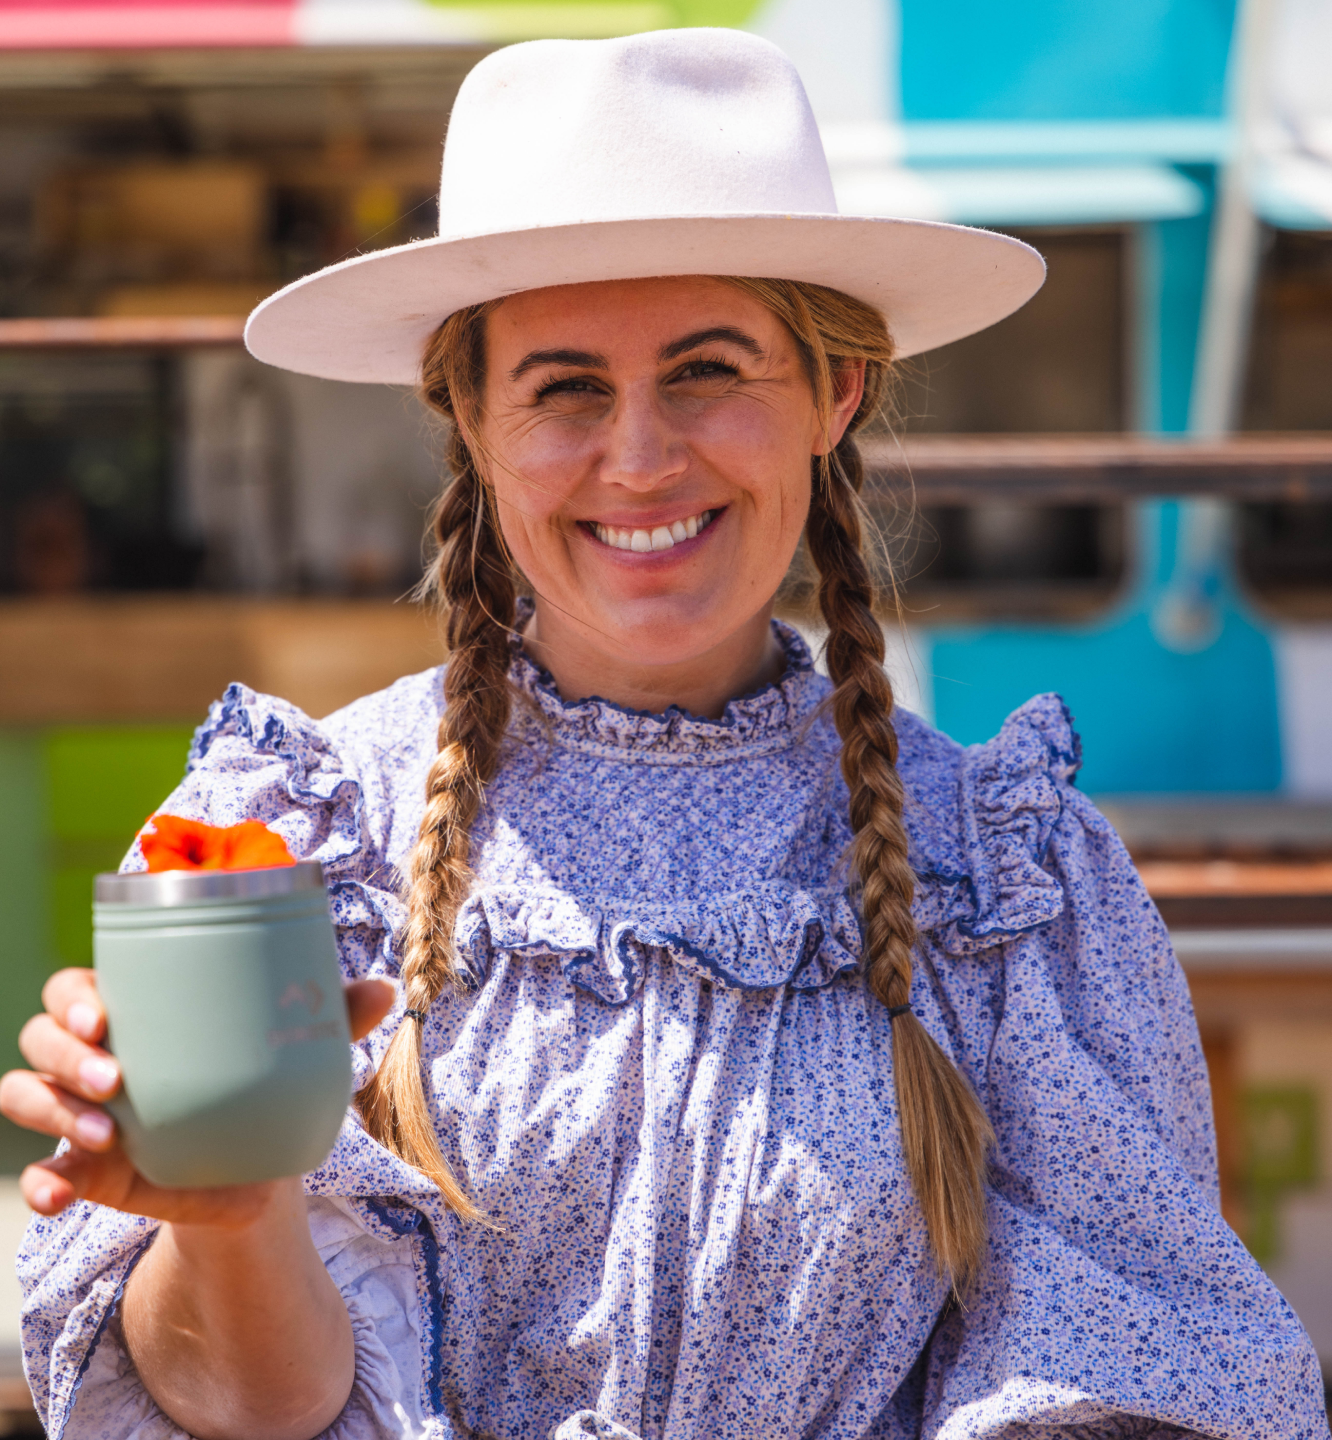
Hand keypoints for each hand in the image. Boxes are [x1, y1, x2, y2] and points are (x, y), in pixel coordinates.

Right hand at [0, 968, 395, 1225]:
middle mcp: (95, 1056)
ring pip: (24, 1092)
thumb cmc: (264, 1082)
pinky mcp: (82, 1169)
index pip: (76, 987)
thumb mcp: (294, 1051)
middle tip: (115, 1078)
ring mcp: (80, 1112)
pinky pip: (40, 1171)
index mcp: (136, 1012)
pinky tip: (56, 1195)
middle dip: (64, 1053)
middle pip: (41, 1036)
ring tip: (105, 1135)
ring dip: (52, 1110)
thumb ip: (333, 1016)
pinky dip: (39, 1183)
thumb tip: (386, 988)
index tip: (104, 1014)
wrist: (254, 1166)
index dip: (74, 996)